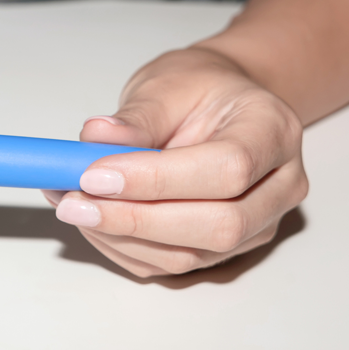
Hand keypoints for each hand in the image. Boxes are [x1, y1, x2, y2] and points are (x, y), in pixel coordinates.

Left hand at [43, 48, 307, 276]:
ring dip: (118, 236)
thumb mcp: (166, 85)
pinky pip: (166, 264)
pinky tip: (90, 218)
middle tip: (74, 202)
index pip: (226, 169)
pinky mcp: (221, 251)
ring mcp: (255, 226)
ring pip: (187, 255)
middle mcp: (277, 187)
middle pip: (217, 225)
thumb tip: (95, 138)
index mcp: (272, 132)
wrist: (218, 108)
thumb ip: (135, 117)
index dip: (156, 179)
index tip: (94, 175)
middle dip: (133, 219)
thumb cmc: (198, 91)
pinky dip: (119, 245)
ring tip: (71, 204)